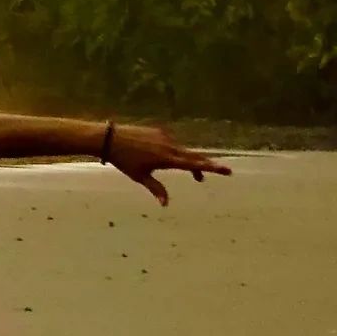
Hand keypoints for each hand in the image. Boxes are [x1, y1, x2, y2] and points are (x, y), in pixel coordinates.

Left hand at [105, 122, 230, 206]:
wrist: (110, 138)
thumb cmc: (124, 160)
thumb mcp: (140, 177)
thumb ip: (156, 189)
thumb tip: (166, 204)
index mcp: (167, 159)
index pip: (194, 164)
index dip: (211, 167)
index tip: (226, 170)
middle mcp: (169, 145)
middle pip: (193, 156)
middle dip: (205, 166)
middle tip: (217, 174)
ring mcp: (164, 136)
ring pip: (182, 151)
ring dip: (187, 161)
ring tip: (195, 175)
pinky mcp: (158, 131)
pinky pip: (170, 143)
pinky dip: (173, 152)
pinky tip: (161, 157)